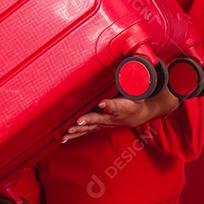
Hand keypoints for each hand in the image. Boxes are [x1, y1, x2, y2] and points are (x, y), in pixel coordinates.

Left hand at [62, 88, 180, 142]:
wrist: (138, 115)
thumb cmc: (135, 99)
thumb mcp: (139, 89)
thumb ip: (135, 80)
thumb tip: (135, 66)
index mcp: (122, 107)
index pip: (116, 105)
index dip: (109, 105)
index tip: (102, 103)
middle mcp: (112, 117)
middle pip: (99, 118)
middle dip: (89, 120)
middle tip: (79, 121)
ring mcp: (104, 123)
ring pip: (90, 127)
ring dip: (79, 130)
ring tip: (67, 132)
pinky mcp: (98, 126)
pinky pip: (86, 131)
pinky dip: (75, 135)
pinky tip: (64, 137)